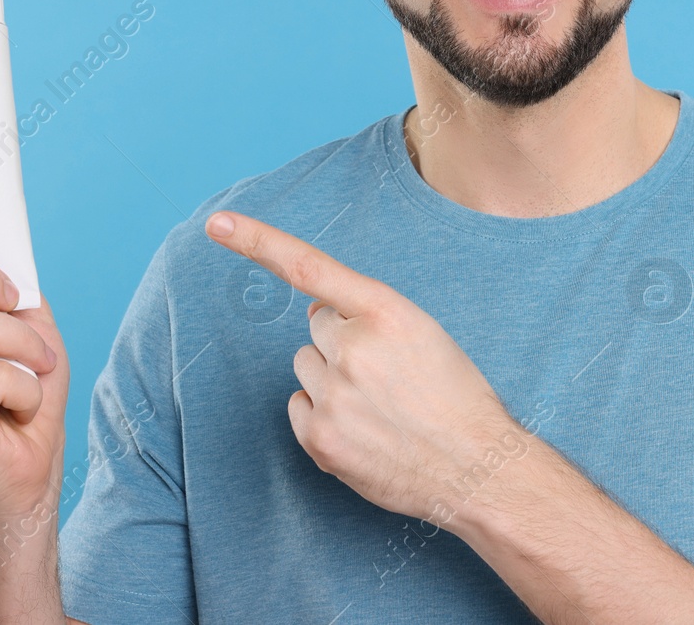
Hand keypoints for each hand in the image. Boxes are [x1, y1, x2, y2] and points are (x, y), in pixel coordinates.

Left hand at [205, 210, 529, 529]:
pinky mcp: (320, 437)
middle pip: (316, 327)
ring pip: (306, 366)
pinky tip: (363, 428)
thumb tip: (316, 314)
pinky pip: (299, 405)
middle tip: (385, 373)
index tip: (218, 224)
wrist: (475, 467)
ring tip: (378, 404)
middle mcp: (354, 347)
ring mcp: (334, 394)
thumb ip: (370, 314)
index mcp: (386, 312)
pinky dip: (323, 415)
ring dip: (332, 378)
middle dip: (341, 342)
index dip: (259, 241)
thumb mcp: (424, 332)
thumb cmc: (455, 396)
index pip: (310, 267)